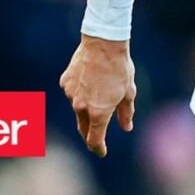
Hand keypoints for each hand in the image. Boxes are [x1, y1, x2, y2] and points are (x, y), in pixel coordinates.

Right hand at [59, 33, 135, 156]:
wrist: (103, 43)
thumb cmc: (119, 68)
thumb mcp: (128, 93)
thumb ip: (125, 113)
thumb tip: (126, 127)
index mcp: (98, 113)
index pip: (94, 140)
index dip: (98, 148)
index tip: (102, 151)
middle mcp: (81, 107)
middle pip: (83, 128)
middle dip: (90, 135)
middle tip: (97, 137)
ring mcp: (71, 94)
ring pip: (78, 109)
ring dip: (86, 109)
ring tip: (100, 94)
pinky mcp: (65, 82)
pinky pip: (72, 93)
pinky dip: (80, 93)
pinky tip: (89, 81)